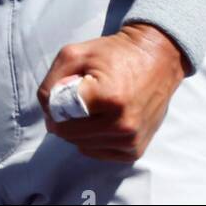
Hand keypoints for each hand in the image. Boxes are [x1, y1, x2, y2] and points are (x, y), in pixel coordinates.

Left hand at [37, 23, 187, 161]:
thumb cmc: (114, 53)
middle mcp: (123, 125)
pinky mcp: (135, 151)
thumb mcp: (75, 54)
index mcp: (109, 98)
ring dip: (78, 128)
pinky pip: (96, 152)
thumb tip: (48, 110)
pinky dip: (92, 138)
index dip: (55, 102)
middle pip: (68, 133)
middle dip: (65, 116)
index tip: (63, 90)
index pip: (61, 114)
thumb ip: (53, 81)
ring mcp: (131, 141)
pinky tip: (101, 118)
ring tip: (93, 106)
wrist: (156, 59)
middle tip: (76, 97)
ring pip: (80, 145)